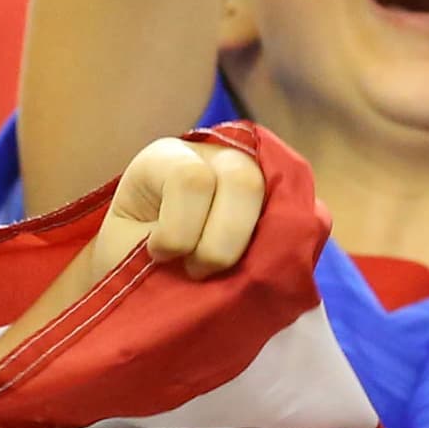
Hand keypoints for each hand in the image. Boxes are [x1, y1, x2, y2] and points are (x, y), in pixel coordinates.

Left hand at [82, 133, 266, 288]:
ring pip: (277, 199)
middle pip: (243, 181)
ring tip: (222, 274)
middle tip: (196, 272)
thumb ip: (164, 246)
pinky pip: (298, 217)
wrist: (140, 270)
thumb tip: (206, 270)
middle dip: (220, 243)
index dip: (178, 231)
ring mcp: (251, 173)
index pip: (191, 180)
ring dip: (251, 249)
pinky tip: (256, 267)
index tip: (158, 255)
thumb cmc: (130, 259)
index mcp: (166, 157)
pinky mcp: (277, 201)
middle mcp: (213, 154)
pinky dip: (281, 248)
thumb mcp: (130, 251)